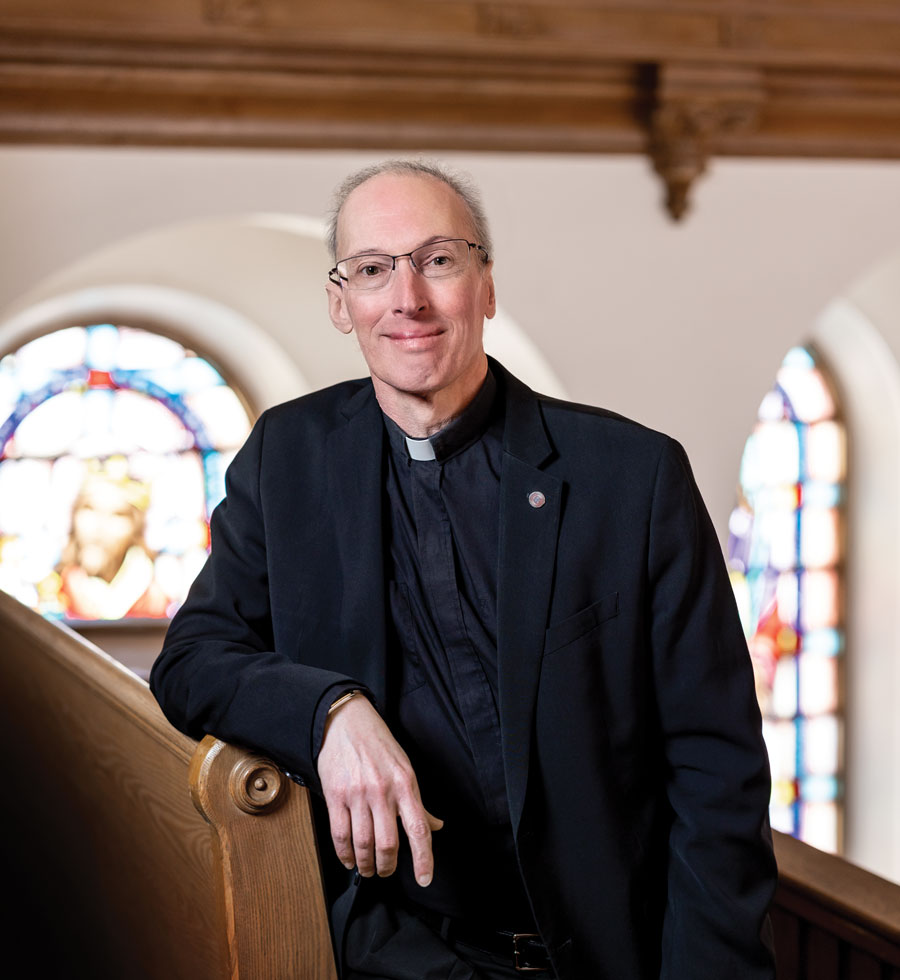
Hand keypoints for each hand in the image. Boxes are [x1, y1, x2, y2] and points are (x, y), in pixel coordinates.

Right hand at [316, 694, 442, 884]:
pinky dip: (345, 854)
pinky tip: (349, 858)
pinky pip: (340, 834)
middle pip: (388, 844)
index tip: (424, 879)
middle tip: (386, 871)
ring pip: (363, 844)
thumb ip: (418, 801)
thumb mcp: (405, 768)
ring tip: (367, 869)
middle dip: (387, 866)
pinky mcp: (336, 795)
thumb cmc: (378, 745)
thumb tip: (435, 826)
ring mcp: (358, 794)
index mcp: (405, 784)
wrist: (346, 721)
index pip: (419, 829)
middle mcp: (383, 790)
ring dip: (365, 864)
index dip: (424, 858)